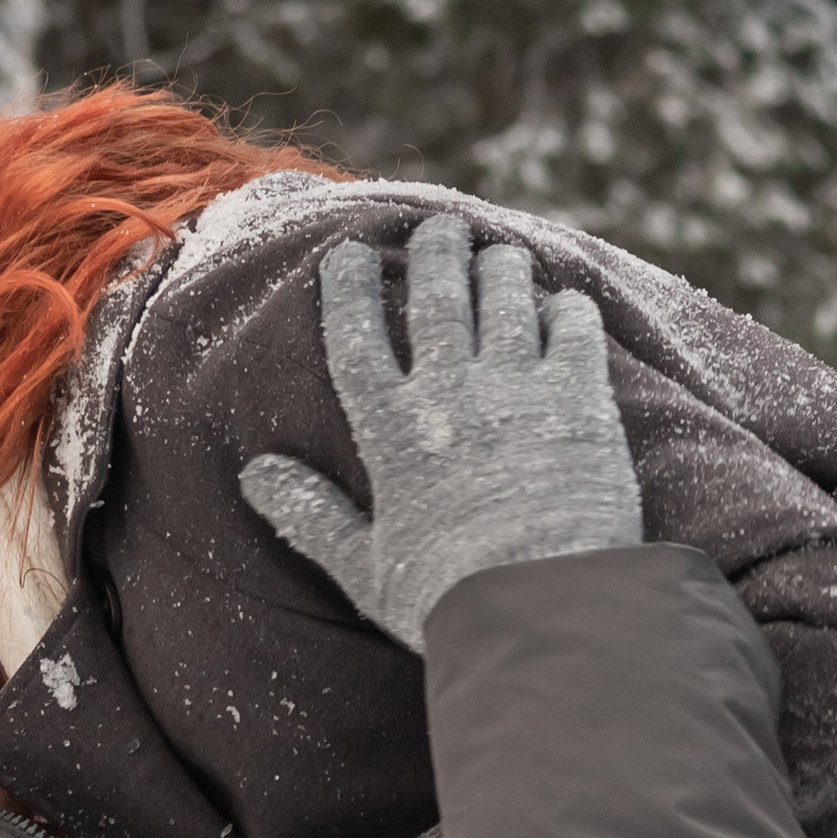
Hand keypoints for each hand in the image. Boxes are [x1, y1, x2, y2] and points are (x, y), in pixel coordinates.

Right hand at [240, 212, 642, 649]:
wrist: (545, 611)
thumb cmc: (447, 601)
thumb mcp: (364, 568)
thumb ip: (310, 514)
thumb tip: (254, 475)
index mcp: (391, 434)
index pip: (356, 339)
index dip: (348, 290)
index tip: (346, 254)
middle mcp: (450, 396)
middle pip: (436, 300)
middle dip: (434, 253)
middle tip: (440, 227)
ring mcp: (518, 391)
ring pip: (506, 301)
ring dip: (500, 269)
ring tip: (499, 252)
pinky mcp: (582, 402)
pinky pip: (573, 330)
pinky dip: (566, 309)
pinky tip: (565, 302)